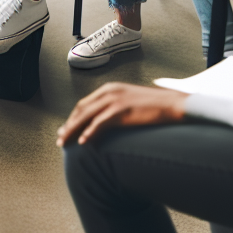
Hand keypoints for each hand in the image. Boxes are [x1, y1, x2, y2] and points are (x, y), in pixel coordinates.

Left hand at [57, 83, 186, 146]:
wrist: (172, 104)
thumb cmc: (154, 106)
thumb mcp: (130, 102)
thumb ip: (117, 108)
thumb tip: (107, 122)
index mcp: (110, 88)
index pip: (85, 104)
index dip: (73, 117)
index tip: (66, 129)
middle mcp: (109, 91)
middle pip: (82, 109)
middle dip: (69, 125)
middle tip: (60, 139)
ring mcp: (115, 100)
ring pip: (86, 117)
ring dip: (73, 130)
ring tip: (65, 143)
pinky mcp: (121, 111)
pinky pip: (100, 123)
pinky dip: (89, 133)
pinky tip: (83, 143)